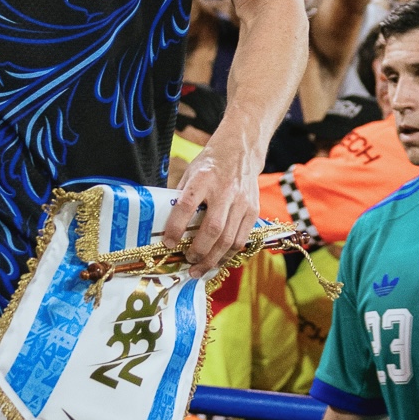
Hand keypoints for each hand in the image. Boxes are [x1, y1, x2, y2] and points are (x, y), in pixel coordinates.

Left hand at [164, 135, 259, 271]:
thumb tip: (165, 225)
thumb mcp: (190, 173)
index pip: (186, 206)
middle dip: (198, 251)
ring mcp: (242, 201)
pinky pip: (242, 239)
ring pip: (229, 239)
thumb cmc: (210, 165)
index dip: (176, 228)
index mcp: (203, 178)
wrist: (241, 150)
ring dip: (213, 259)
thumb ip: (181, 197)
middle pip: (212, 229)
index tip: (168, 243)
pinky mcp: (253, 210)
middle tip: (187, 262)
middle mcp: (224, 190)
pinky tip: (217, 261)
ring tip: (199, 269)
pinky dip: (228, 255)